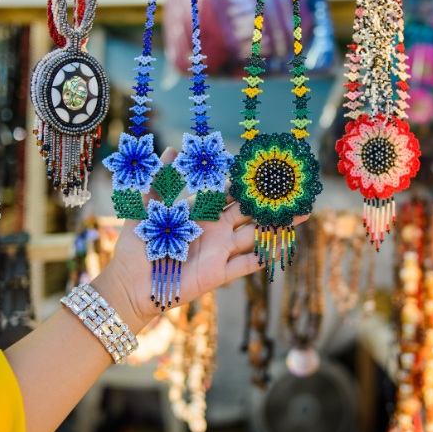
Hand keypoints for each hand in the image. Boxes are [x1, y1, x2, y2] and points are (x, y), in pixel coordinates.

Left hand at [92, 146, 309, 332]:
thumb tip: (172, 148)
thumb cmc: (137, 244)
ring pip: (254, 237)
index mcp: (201, 212)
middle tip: (294, 192)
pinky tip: (284, 248)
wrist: (131, 283)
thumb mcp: (146, 207)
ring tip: (300, 217)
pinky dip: (265, 257)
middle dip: (270, 204)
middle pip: (249, 214)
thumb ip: (160, 180)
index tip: (266, 171)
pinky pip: (246, 264)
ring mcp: (219, 251)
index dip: (247, 184)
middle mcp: (215, 230)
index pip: (229, 194)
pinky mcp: (218, 274)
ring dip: (276, 227)